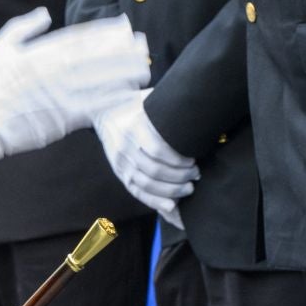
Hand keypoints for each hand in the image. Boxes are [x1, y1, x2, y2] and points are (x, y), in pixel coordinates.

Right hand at [0, 9, 149, 162]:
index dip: (104, 33)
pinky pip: (93, 107)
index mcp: (40, 53)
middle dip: (121, 52)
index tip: (124, 28)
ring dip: (123, 75)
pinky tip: (128, 95)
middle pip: (95, 58)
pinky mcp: (63, 118)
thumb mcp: (0, 47)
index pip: (79, 39)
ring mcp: (60, 95)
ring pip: (98, 82)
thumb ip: (24, 27)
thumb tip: (46, 14)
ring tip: (143, 69)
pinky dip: (111, 101)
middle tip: (143, 47)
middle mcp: (54, 71)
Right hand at [94, 90, 197, 220]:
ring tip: (189, 188)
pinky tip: (172, 205)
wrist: (105, 109)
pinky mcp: (119, 172)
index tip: (193, 160)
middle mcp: (125, 146)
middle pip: (154, 170)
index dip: (178, 160)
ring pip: (147, 184)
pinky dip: (155, 201)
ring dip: (171, 190)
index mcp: (134, 126)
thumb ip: (170, 108)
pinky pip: (137, 192)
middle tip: (196, 174)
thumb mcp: (151, 100)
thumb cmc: (136, 104)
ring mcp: (120, 162)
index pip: (158, 150)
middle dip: (180, 176)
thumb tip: (200, 111)